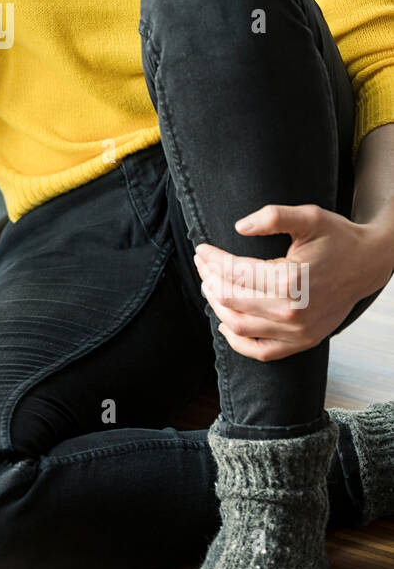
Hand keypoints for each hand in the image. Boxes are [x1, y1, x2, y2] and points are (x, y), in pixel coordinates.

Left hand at [193, 202, 392, 360]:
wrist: (367, 264)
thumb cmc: (337, 238)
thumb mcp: (309, 217)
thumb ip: (273, 216)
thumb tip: (239, 227)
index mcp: (291, 279)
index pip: (235, 273)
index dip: (212, 260)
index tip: (201, 249)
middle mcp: (292, 310)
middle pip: (231, 299)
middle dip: (209, 279)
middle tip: (202, 264)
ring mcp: (298, 331)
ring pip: (239, 325)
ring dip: (216, 305)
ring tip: (209, 286)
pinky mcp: (302, 342)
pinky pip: (261, 352)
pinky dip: (237, 341)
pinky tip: (224, 322)